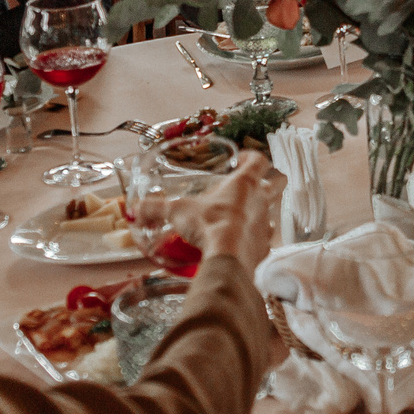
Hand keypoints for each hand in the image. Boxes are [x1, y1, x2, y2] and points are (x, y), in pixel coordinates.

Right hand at [149, 149, 282, 275]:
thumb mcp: (177, 212)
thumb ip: (155, 208)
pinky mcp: (265, 245)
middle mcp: (261, 199)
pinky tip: (241, 241)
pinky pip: (265, 237)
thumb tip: (134, 209)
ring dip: (261, 211)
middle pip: (279, 182)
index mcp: (244, 183)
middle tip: (251, 186)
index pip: (259, 160)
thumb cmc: (209, 225)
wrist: (228, 257)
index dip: (252, 156)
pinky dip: (255, 237)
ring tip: (242, 216)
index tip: (242, 159)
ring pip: (273, 210)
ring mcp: (267, 222)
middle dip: (269, 181)